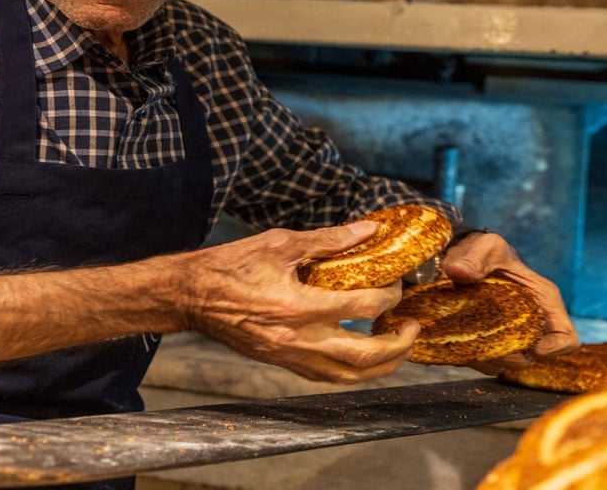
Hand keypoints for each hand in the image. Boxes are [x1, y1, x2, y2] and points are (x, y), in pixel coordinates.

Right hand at [179, 221, 419, 383]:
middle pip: (363, 355)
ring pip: (348, 376)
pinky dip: (354, 371)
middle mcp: (296, 339)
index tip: (397, 284)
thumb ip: (328, 239)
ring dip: (382, 366)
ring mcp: (289, 357)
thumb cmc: (231, 266)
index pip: (361, 306)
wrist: (192, 296)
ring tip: (399, 346)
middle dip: (398, 345)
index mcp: (296, 306)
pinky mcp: (282, 363)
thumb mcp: (280, 243)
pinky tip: (365, 356)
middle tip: (414, 327)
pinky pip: (327, 377)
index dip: (389, 295)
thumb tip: (368, 229)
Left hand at [439, 232, 579, 374]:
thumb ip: (474, 257)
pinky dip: (472, 357)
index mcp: (543, 301)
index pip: (566, 337)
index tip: (533, 346)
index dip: (556, 348)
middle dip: (511, 357)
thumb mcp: (485, 247)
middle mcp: (531, 323)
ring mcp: (509, 335)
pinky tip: (456, 341)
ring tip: (467, 342)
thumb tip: (456, 271)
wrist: (463, 257)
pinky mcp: (488, 341)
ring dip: (487, 359)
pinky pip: (485, 361)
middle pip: (532, 357)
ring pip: (506, 364)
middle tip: (487, 344)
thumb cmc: (486, 250)